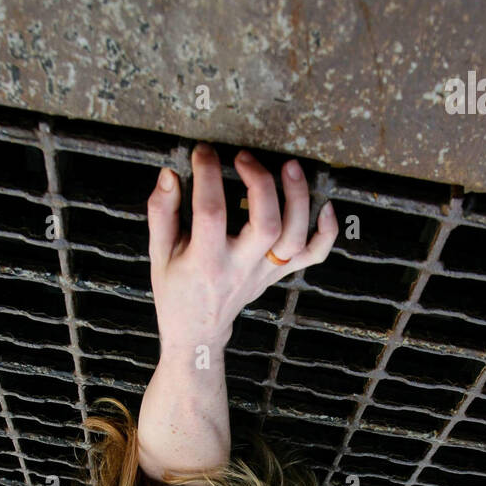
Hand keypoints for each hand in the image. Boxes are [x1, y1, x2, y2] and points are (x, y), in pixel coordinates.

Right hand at [146, 143, 337, 351]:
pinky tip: (325, 206)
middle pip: (266, 224)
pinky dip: (326, 233)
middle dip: (261, 184)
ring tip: (289, 167)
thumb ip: (161, 212)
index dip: (208, 175)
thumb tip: (170, 174)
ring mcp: (264, 273)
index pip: (212, 212)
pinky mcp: (277, 275)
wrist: (197, 332)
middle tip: (245, 158)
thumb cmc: (176, 291)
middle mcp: (240, 268)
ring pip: (294, 237)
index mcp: (206, 262)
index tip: (203, 153)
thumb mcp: (159, 254)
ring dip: (298, 199)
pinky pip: (312, 256)